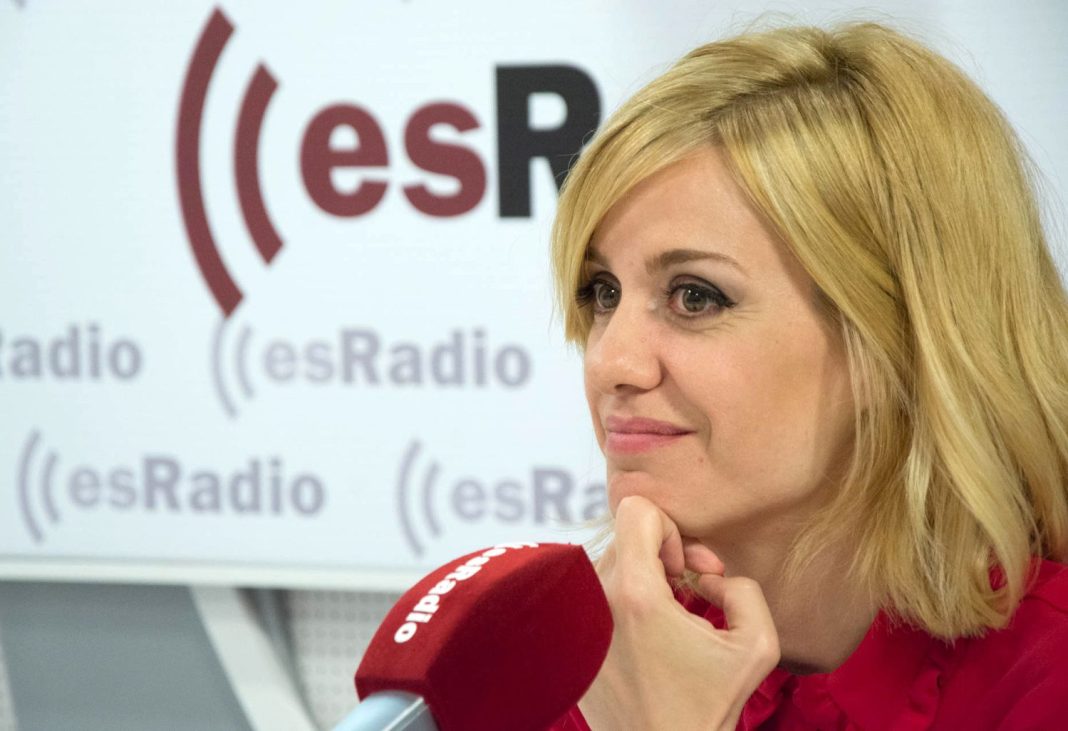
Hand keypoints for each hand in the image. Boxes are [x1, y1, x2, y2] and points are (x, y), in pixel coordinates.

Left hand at [578, 495, 779, 730]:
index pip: (635, 511)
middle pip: (624, 539)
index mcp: (635, 594)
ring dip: (642, 580)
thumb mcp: (757, 645)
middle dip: (661, 558)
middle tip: (688, 594)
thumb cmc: (707, 707)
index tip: (682, 572)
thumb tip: (709, 576)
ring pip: (608, 565)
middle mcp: (594, 600)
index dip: (669, 531)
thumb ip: (743, 588)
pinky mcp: (566, 640)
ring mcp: (574, 621)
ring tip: (670, 618)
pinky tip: (644, 637)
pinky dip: (620, 603)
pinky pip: (591, 595)